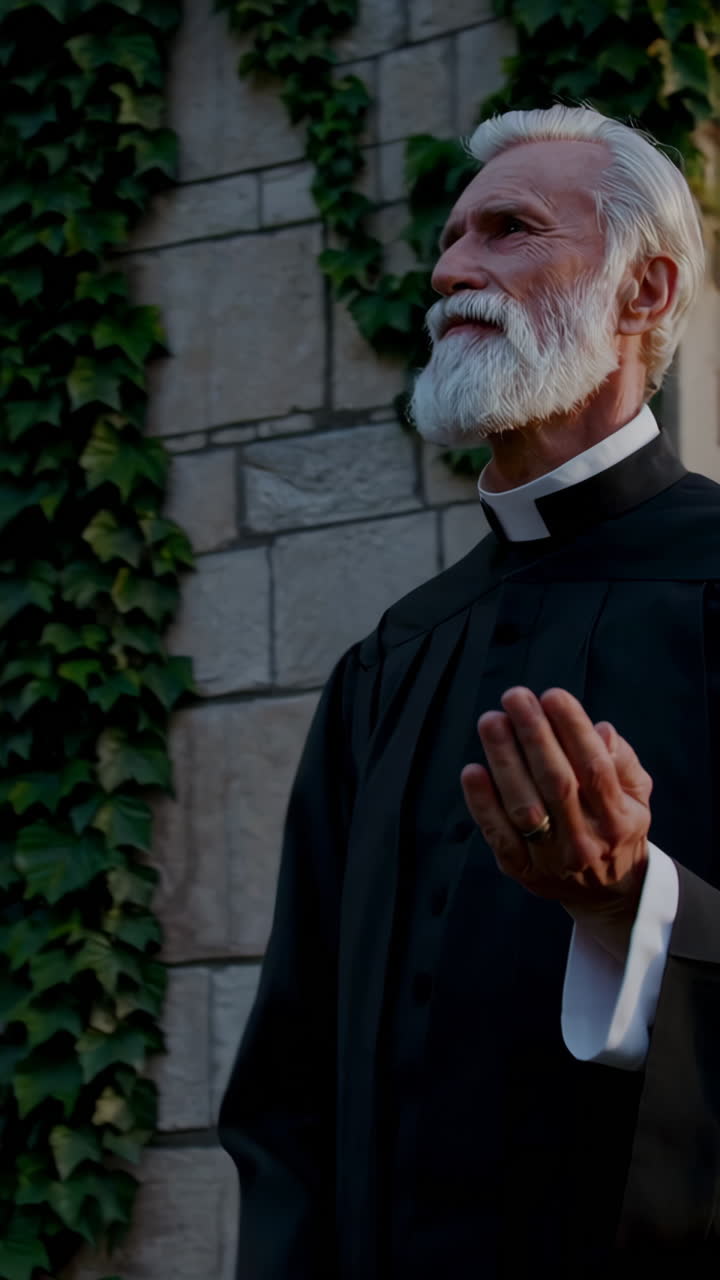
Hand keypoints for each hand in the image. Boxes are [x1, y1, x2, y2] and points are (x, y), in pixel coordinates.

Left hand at [461, 686, 652, 961]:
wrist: (607, 894)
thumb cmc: (616, 826)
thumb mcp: (637, 796)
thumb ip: (622, 761)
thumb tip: (600, 730)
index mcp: (618, 818)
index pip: (595, 768)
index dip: (573, 729)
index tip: (553, 696)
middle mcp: (585, 840)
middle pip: (556, 782)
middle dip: (533, 734)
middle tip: (515, 696)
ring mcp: (551, 859)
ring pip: (524, 806)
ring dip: (504, 760)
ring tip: (492, 721)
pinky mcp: (521, 870)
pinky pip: (498, 835)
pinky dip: (482, 803)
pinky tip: (473, 770)